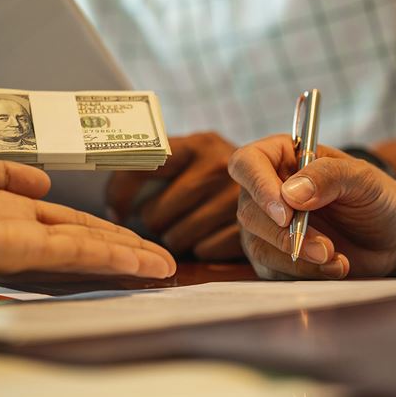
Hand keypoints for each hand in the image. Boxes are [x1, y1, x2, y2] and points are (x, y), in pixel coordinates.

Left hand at [0, 145, 175, 277]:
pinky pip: (74, 254)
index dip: (102, 230)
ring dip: (128, 258)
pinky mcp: (21, 251)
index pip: (67, 223)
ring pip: (87, 251)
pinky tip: (140, 262)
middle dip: (125, 250)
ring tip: (164, 266)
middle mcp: (22, 231)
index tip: (133, 237)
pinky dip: (109, 258)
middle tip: (163, 261)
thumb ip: (7, 175)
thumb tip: (40, 181)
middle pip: (85, 241)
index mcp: (9, 212)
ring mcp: (24, 244)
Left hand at [105, 132, 243, 260]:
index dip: (119, 193)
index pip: (141, 166)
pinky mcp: (247, 228)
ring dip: (175, 238)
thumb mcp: (193, 158)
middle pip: (154, 214)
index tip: (115, 212)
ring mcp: (236, 199)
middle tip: (168, 217)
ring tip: (190, 226)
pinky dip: (201, 250)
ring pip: (175, 238)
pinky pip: (202, 252)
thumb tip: (113, 210)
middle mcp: (219, 166)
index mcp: (197, 144)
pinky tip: (210, 236)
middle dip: (154, 221)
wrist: (282, 185)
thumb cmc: (217, 178)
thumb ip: (154, 167)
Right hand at [228, 135, 395, 278]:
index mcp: (280, 157)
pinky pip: (272, 270)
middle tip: (325, 247)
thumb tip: (290, 194)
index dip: (258, 187)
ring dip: (297, 258)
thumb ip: (328, 176)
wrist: (390, 236)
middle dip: (286, 235)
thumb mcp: (362, 178)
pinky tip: (334, 266)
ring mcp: (266, 225)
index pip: (246, 164)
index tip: (286, 213)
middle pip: (249, 212)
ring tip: (335, 257)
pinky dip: (304, 273)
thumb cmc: (375, 197)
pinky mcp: (273, 256)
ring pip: (257, 245)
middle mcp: (266, 190)